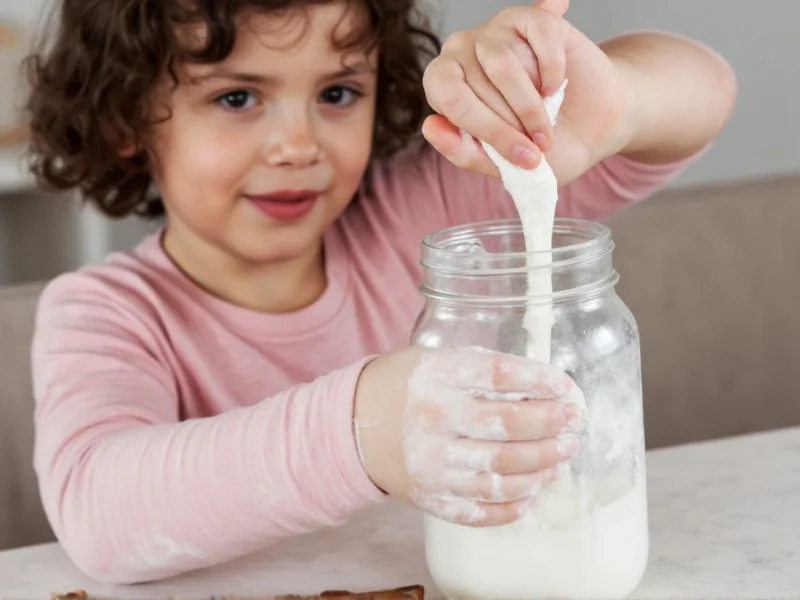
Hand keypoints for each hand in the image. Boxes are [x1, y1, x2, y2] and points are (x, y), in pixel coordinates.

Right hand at [354, 346, 581, 526]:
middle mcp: (434, 421)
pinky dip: (512, 506)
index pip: (497, 376)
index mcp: (436, 378)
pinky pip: (479, 511)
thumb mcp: (434, 360)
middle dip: (550, 426)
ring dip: (541, 467)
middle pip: (507, 427)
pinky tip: (532, 494)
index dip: (538, 381)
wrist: (353, 426)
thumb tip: (539, 383)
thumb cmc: (402, 386)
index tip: (564, 386)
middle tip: (572, 424)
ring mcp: (431, 464)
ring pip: (500, 473)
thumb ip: (480, 368)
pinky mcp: (430, 497)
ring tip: (562, 458)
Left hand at [421, 0, 631, 182]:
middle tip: (540, 145)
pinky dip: (553, 71)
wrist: (590, 126)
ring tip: (546, 126)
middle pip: (477, 86)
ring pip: (503, 64)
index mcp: (443, 86)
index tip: (523, 157)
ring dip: (531, 105)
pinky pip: (539, 39)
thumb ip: (463, 152)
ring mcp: (495, 30)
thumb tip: (430, 126)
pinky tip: (556, 87)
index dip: (486, 129)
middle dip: (513, 125)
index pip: (450, 98)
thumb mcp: (501, 165)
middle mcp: (461, 51)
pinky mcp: (532, 18)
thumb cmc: (538, 147)